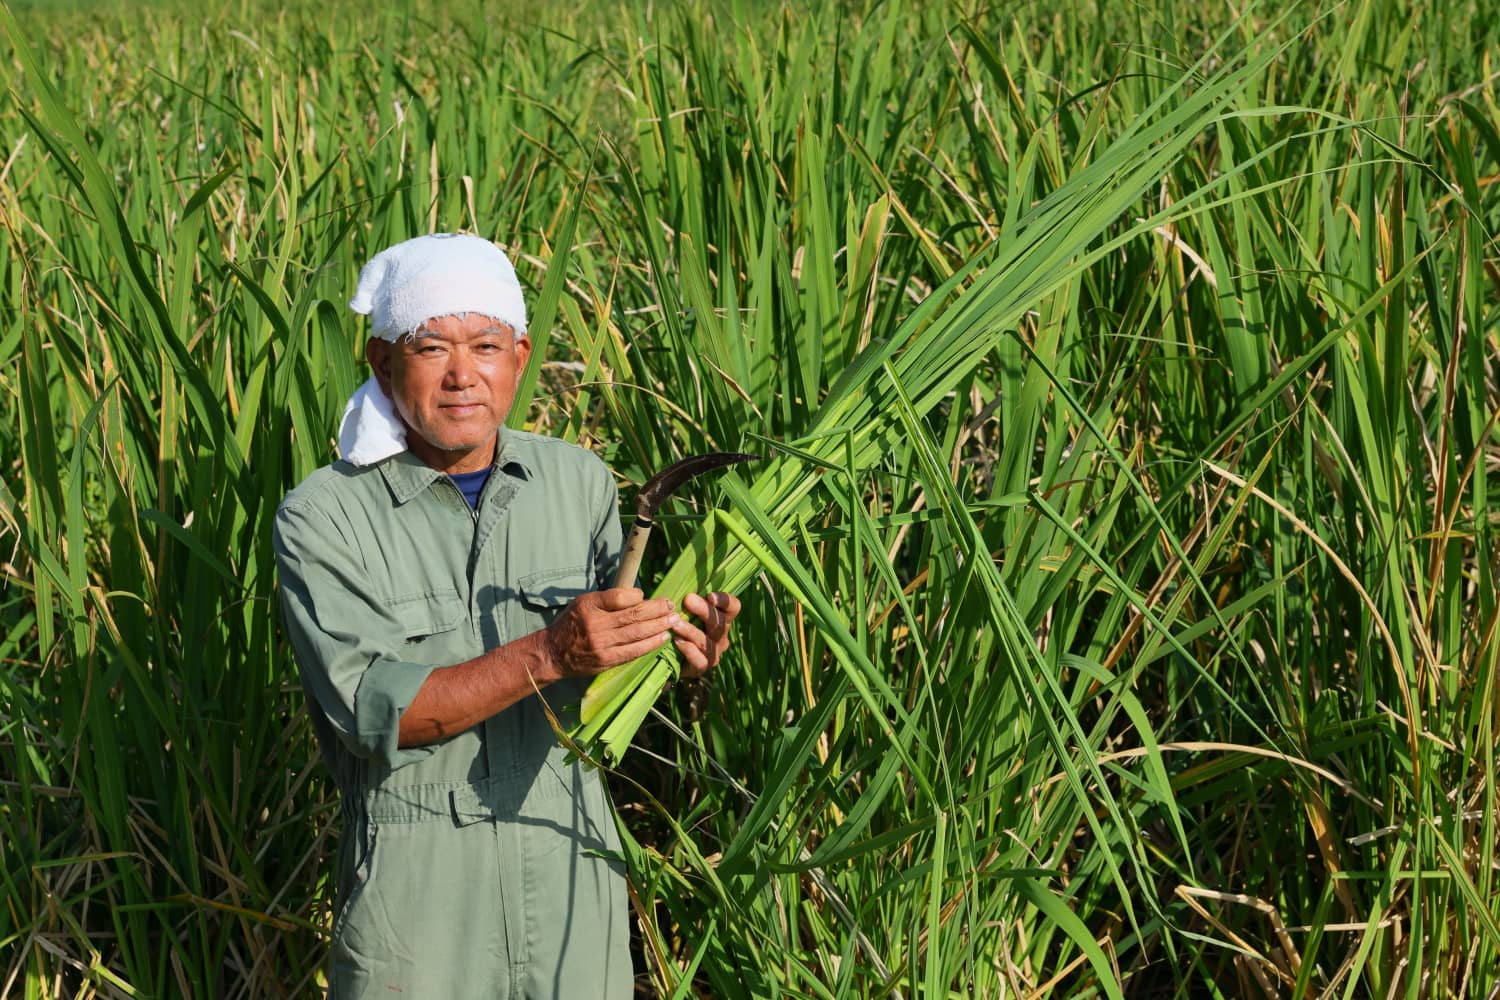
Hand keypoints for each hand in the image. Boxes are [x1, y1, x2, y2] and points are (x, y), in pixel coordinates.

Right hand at [543, 588, 678, 678]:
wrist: (553, 653)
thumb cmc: (572, 624)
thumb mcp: (583, 603)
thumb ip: (608, 598)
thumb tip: (639, 596)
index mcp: (588, 605)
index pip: (619, 597)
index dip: (637, 596)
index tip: (647, 596)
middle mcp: (595, 624)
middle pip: (633, 615)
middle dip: (657, 610)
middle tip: (672, 605)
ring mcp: (601, 644)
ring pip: (637, 633)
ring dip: (659, 626)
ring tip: (674, 620)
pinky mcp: (606, 660)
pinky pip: (633, 651)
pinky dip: (650, 644)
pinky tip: (662, 638)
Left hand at [671, 591, 740, 678]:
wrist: (667, 656)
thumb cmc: (678, 625)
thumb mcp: (684, 609)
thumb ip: (687, 597)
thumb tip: (680, 576)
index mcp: (722, 619)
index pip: (733, 607)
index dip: (725, 601)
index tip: (710, 596)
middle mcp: (721, 637)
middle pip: (720, 623)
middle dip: (704, 610)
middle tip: (688, 600)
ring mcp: (713, 653)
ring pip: (707, 642)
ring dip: (691, 631)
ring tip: (675, 623)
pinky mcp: (701, 668)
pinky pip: (700, 660)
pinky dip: (688, 650)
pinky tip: (677, 642)